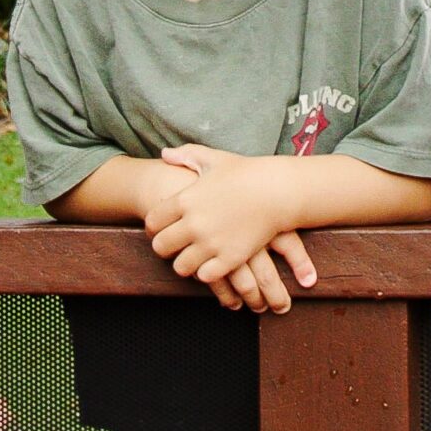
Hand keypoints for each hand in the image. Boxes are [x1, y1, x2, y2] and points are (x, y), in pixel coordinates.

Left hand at [147, 145, 316, 312]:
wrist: (278, 190)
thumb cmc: (247, 172)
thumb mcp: (213, 159)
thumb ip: (185, 155)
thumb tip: (164, 154)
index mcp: (185, 200)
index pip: (152, 222)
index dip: (154, 228)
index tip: (162, 229)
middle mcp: (194, 224)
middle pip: (161, 248)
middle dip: (165, 248)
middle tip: (176, 246)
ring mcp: (212, 243)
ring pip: (181, 267)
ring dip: (185, 263)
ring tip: (194, 257)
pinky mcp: (230, 258)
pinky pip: (205, 276)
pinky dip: (207, 273)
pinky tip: (213, 263)